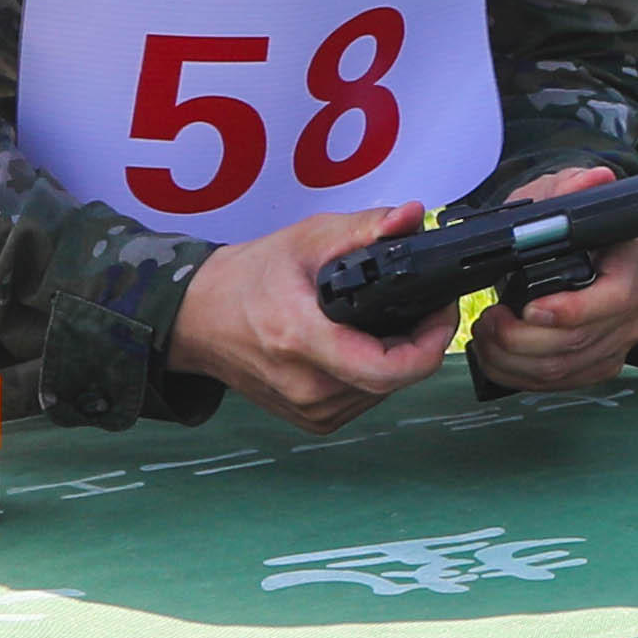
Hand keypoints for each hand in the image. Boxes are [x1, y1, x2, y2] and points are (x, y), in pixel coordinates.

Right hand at [167, 207, 453, 432]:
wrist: (197, 318)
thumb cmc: (246, 279)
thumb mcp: (306, 240)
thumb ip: (364, 228)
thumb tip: (410, 218)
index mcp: (302, 340)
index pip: (388, 368)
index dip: (430, 342)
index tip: (440, 312)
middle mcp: (305, 385)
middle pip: (393, 379)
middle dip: (420, 342)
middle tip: (424, 307)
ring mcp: (307, 409)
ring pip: (382, 393)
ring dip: (399, 359)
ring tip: (393, 322)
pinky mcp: (309, 419)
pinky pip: (363, 401)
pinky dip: (374, 374)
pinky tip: (366, 345)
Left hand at [467, 163, 637, 395]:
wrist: (564, 245)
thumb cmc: (559, 220)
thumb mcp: (555, 195)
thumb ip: (569, 188)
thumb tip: (594, 180)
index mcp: (633, 257)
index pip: (612, 298)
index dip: (567, 311)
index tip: (526, 308)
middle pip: (580, 340)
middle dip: (521, 339)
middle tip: (489, 321)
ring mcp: (623, 334)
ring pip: (565, 367)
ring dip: (513, 359)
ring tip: (487, 336)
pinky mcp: (603, 360)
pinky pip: (562, 382)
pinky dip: (522, 375)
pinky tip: (500, 357)